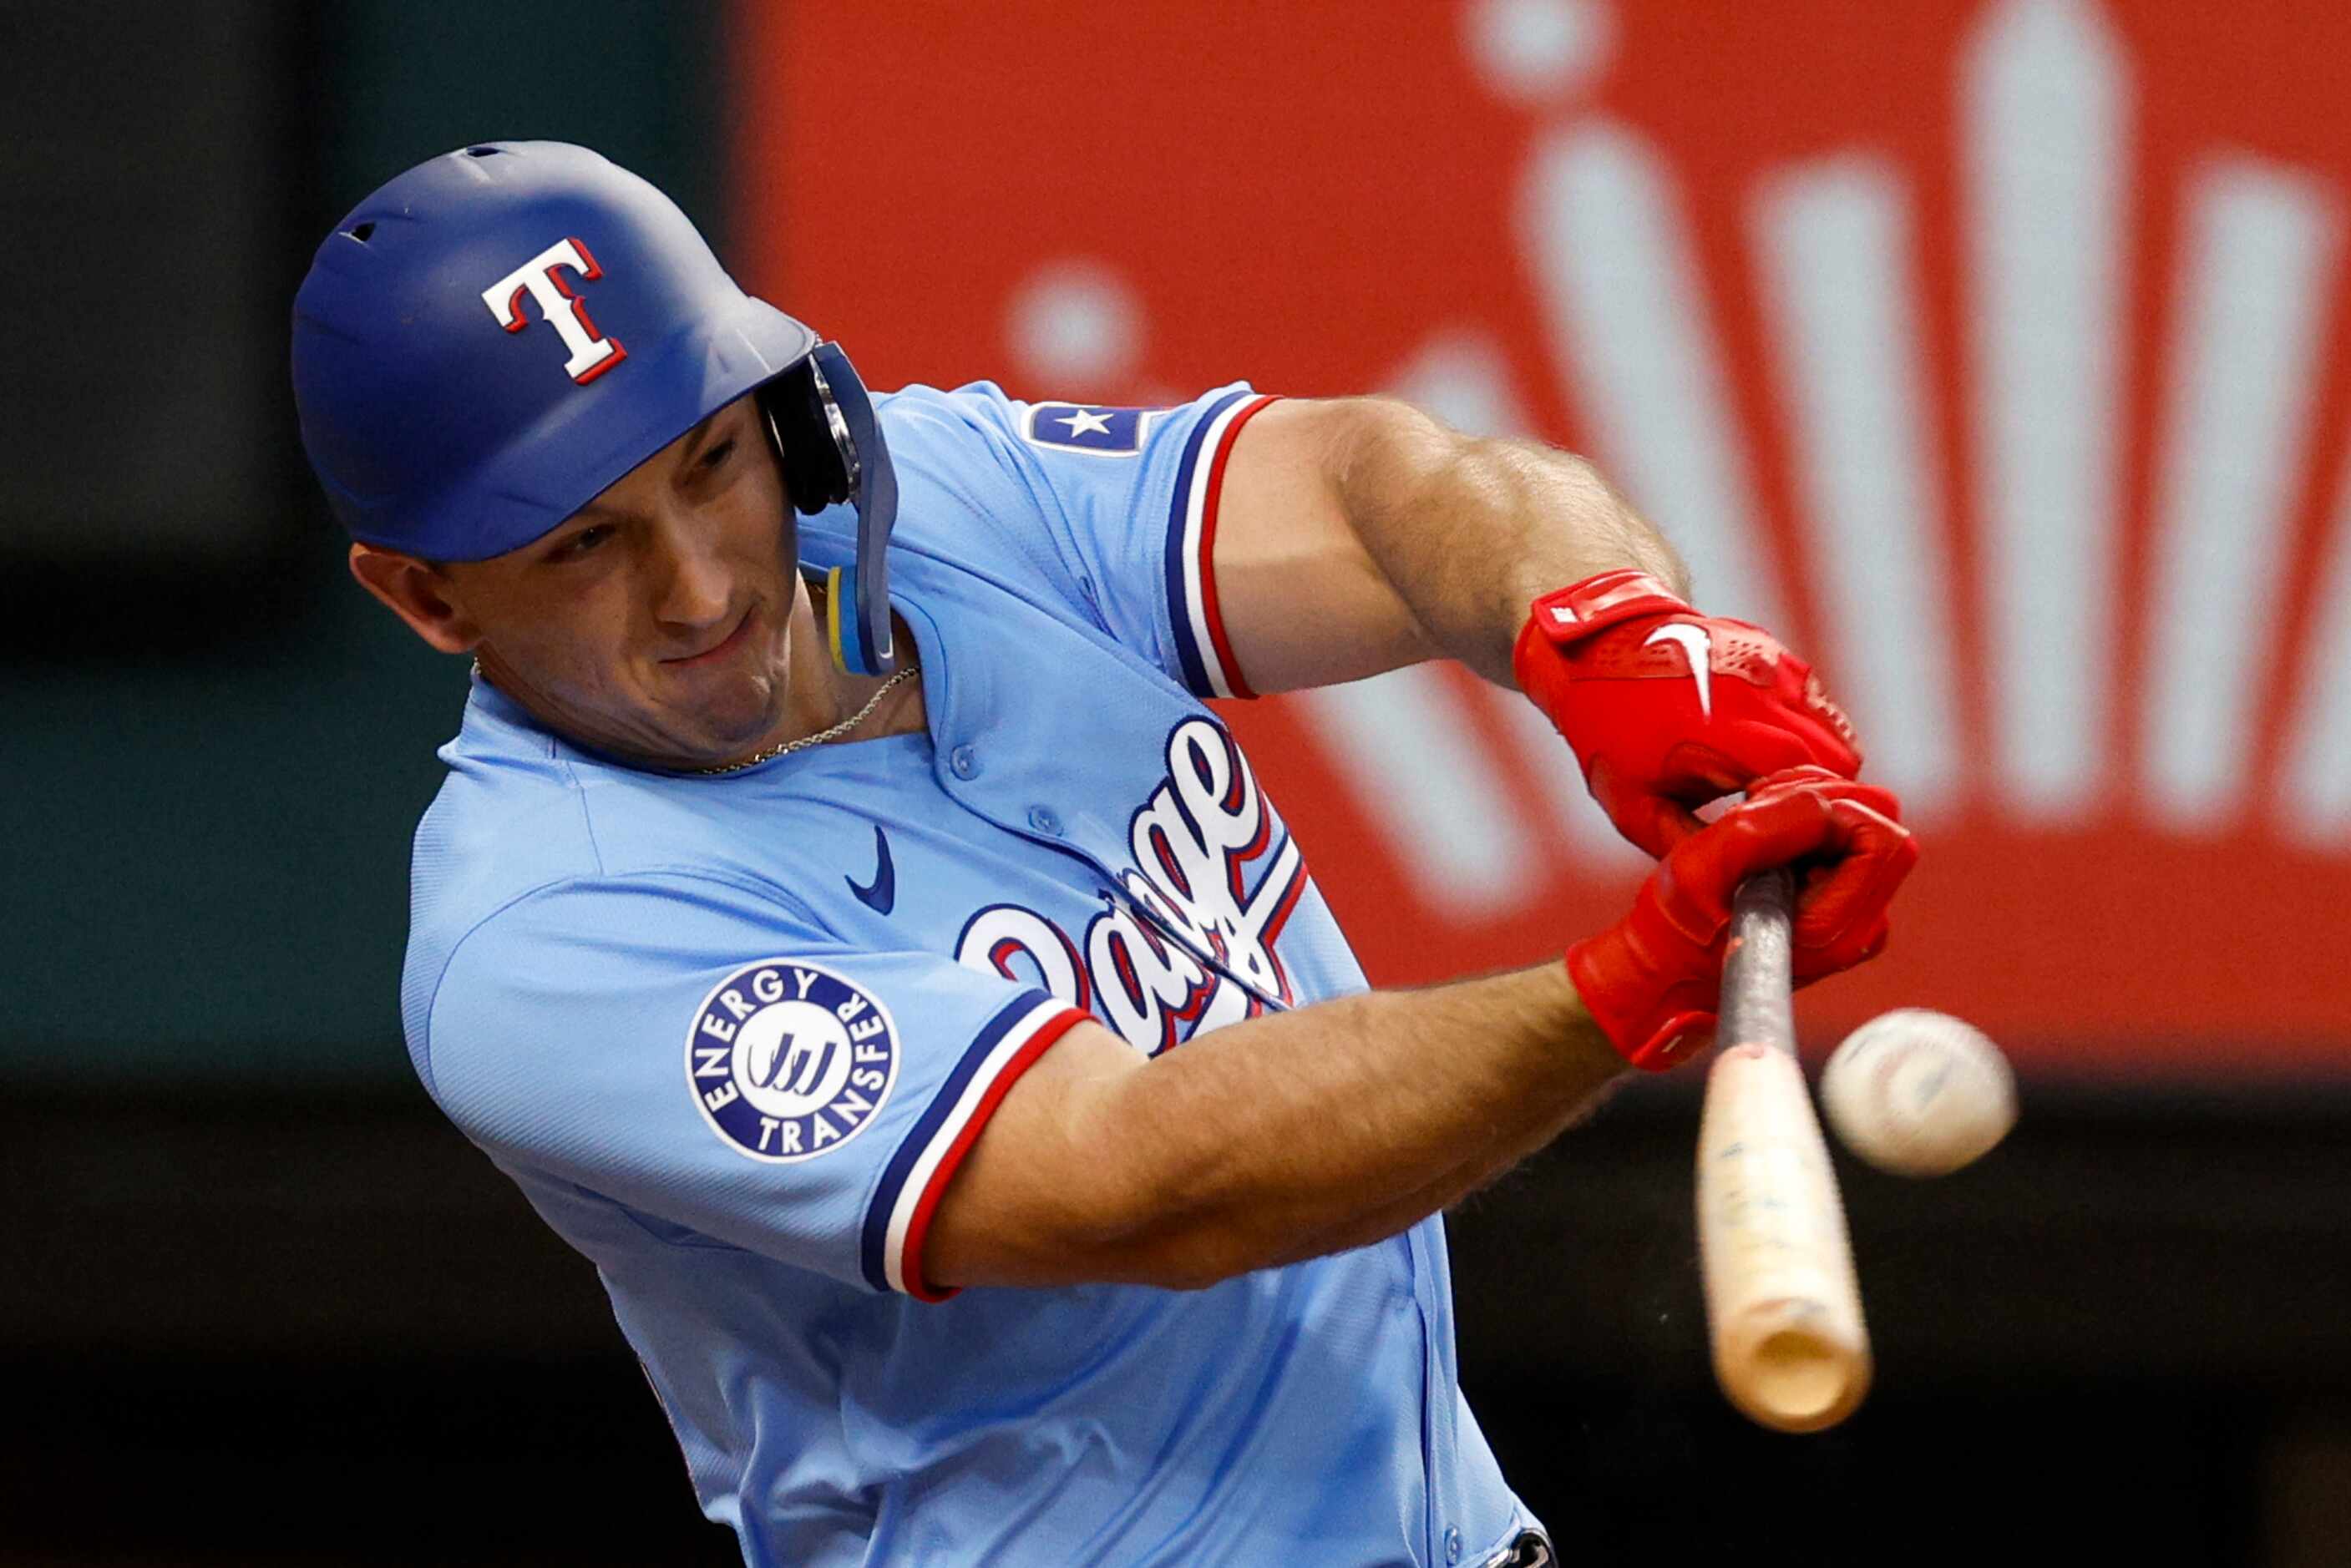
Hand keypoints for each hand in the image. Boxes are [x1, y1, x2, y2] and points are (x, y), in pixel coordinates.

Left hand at [1513, 570, 1862, 858]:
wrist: (1593, 649)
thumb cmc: (1607, 731)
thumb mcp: (1635, 807)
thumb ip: (1688, 847)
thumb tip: (1733, 879)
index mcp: (1729, 738)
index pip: (1811, 792)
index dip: (1807, 824)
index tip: (1787, 844)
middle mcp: (1763, 697)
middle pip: (1837, 763)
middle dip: (1819, 798)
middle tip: (1785, 823)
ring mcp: (1774, 667)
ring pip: (1835, 731)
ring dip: (1819, 762)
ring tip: (1776, 786)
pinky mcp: (1774, 653)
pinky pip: (1815, 701)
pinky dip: (1807, 729)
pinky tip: (1769, 746)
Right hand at [1566, 768, 1916, 1070]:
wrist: (1666, 976)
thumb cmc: (1675, 931)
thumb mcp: (1702, 870)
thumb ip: (1766, 829)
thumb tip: (1822, 801)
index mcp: (1835, 929)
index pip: (1883, 838)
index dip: (1834, 807)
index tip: (1773, 812)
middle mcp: (1859, 926)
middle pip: (1884, 824)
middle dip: (1825, 797)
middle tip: (1760, 804)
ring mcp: (1853, 915)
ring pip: (1866, 823)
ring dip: (1811, 803)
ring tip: (1753, 819)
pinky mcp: (1839, 902)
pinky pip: (1846, 838)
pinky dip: (1807, 819)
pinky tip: (1763, 834)